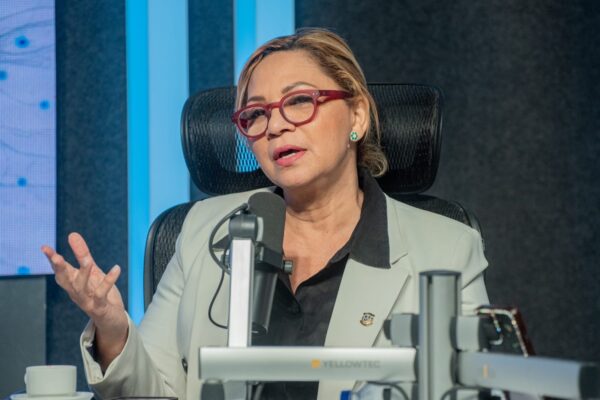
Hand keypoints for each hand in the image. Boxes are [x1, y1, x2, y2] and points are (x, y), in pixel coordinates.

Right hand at [42, 232, 127, 367]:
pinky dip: (109, 280)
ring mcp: (87, 301)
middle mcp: (76, 293)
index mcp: (73, 283)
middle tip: (56, 257)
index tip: (44, 248)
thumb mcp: (92, 272)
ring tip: (87, 260)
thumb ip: (82, 254)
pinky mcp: (100, 306)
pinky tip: (116, 268)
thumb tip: (72, 234)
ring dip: (83, 274)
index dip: (52, 260)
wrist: (112, 320)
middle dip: (60, 268)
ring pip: (81, 287)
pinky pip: (102, 293)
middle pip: (65, 280)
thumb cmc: (99, 294)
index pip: (60, 270)